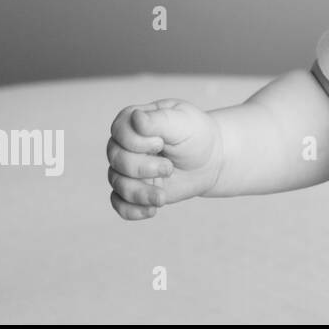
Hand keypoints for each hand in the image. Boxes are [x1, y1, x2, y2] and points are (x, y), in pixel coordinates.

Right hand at [105, 99, 222, 218]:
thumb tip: (136, 117)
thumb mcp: (184, 122)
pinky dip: (132, 210)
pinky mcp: (133, 189)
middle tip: (169, 168)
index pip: (119, 132)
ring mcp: (126, 169)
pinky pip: (119, 203)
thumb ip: (159, 120)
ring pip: (118, 184)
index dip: (137, 142)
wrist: (210, 160)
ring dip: (140, 193)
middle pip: (117, 160)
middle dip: (143, 168)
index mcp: (133, 120)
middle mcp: (124, 144)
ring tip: (163, 197)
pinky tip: (151, 211)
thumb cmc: (196, 135)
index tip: (162, 143)